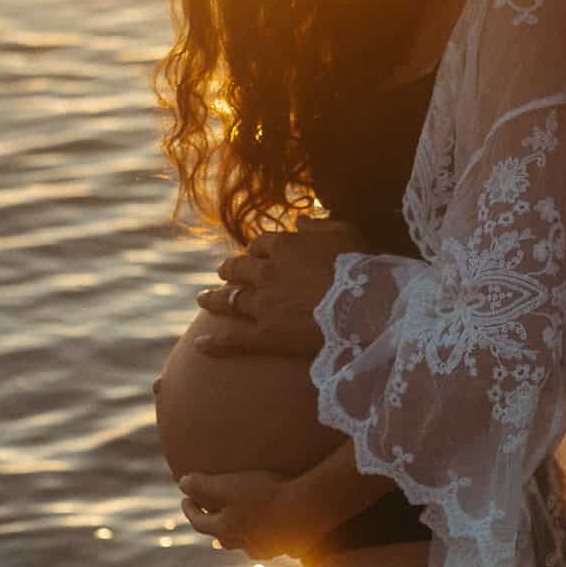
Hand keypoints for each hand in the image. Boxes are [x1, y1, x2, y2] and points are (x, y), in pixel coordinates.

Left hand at [179, 470, 321, 560]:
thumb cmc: (267, 495)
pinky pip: (271, 541)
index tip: (185, 498)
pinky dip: (264, 534)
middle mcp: (244, 544)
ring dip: (238, 533)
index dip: (190, 509)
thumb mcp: (229, 486)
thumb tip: (182, 483)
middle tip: (209, 513)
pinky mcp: (289, 544)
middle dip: (213, 524)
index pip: (199, 522)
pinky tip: (272, 527)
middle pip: (221, 536)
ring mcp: (268, 547)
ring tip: (240, 524)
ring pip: (246, 543)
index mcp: (226, 529)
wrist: (309, 509)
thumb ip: (202, 485)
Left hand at [195, 218, 359, 357]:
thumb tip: (299, 220)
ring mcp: (263, 304)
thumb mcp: (345, 233)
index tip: (254, 254)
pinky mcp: (265, 335)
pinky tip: (199, 346)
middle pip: (238, 268)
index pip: (261, 245)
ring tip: (203, 299)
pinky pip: (234, 339)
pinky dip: (215, 344)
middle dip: (229, 270)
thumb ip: (319, 225)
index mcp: (285, 246)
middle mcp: (267, 273)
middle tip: (224, 273)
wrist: (365, 308)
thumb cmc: (363, 268)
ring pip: (229, 299)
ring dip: (214, 298)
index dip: (255, 250)